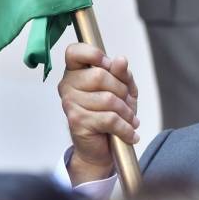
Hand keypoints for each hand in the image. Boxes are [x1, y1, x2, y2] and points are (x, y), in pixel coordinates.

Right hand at [58, 43, 139, 185]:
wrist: (103, 147)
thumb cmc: (110, 113)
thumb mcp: (123, 89)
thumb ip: (121, 73)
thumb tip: (120, 60)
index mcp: (76, 71)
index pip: (74, 52)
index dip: (92, 54)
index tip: (106, 63)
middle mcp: (68, 85)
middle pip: (100, 75)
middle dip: (121, 90)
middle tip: (126, 103)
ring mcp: (70, 104)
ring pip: (108, 99)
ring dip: (126, 112)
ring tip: (130, 120)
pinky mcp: (77, 121)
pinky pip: (109, 119)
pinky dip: (125, 128)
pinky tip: (130, 133)